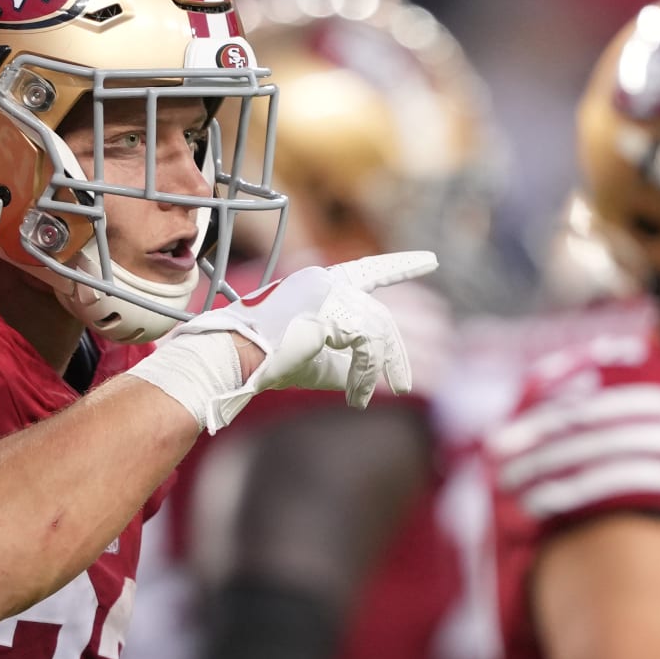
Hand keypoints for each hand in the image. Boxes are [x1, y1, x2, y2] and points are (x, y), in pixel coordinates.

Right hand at [175, 251, 437, 421]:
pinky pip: (365, 346)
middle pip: (379, 315)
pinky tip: (357, 398)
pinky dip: (366, 376)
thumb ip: (352, 355)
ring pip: (377, 330)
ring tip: (389, 394)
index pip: (368, 271)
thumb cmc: (265, 360)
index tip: (430, 260)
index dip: (401, 265)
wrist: (230, 357)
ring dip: (384, 367)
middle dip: (398, 353)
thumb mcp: (318, 357)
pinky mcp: (327, 308)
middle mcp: (325, 281)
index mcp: (318, 285)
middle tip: (408, 384)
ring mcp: (326, 291)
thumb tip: (392, 372)